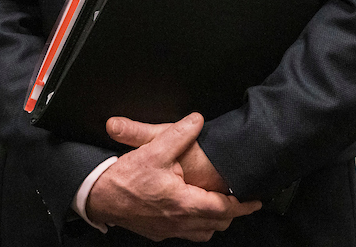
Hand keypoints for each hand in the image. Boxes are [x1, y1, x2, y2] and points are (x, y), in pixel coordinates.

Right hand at [85, 113, 260, 241]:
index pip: (224, 209)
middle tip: (237, 201)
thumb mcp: (153, 150)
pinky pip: (186, 234)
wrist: (100, 198)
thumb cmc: (126, 178)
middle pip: (217, 224)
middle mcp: (180, 221)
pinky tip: (189, 211)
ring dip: (213, 221)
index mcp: (185, 203)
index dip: (243, 205)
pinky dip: (195, 225)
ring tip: (216, 206)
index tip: (255, 200)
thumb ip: (179, 134)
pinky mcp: (158, 232)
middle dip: (230, 214)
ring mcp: (169, 230)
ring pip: (203, 233)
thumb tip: (197, 120)